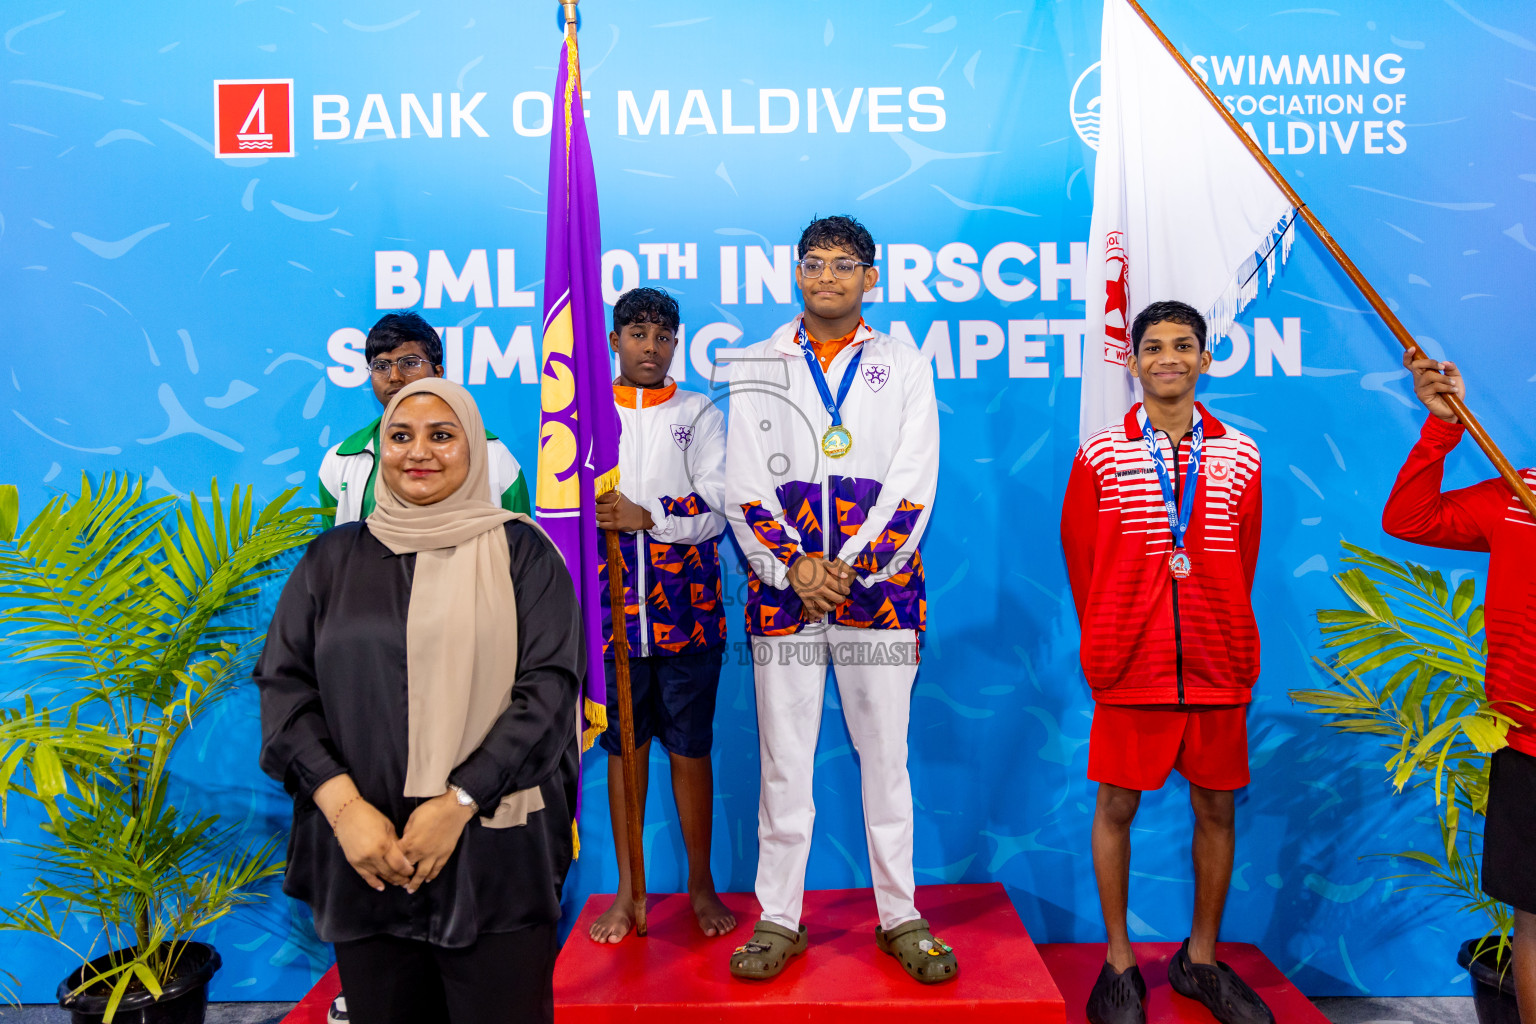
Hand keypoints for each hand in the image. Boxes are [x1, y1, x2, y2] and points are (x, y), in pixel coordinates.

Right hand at [314, 774, 413, 890]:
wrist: (346, 815)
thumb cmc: (370, 817)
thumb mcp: (388, 827)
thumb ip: (396, 843)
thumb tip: (405, 857)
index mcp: (384, 844)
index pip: (399, 864)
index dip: (407, 870)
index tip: (413, 872)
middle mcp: (372, 855)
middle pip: (390, 872)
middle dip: (401, 878)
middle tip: (408, 881)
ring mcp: (362, 860)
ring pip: (379, 876)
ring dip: (390, 881)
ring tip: (399, 883)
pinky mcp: (353, 862)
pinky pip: (365, 876)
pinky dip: (374, 883)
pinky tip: (382, 887)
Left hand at [399, 792, 477, 892]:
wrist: (453, 809)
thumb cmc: (431, 810)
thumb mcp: (412, 818)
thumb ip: (406, 833)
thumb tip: (404, 841)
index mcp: (410, 843)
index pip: (397, 858)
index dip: (391, 864)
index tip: (388, 868)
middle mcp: (420, 853)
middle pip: (408, 869)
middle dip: (401, 877)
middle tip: (397, 883)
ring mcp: (433, 855)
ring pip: (423, 874)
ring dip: (416, 883)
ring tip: (411, 889)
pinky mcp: (445, 855)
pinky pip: (437, 869)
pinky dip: (432, 876)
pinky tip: (427, 880)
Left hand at [596, 490, 653, 531]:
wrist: (640, 517)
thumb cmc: (629, 507)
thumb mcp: (621, 497)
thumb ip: (610, 494)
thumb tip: (598, 496)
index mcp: (615, 498)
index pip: (600, 499)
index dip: (598, 501)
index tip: (599, 502)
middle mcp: (614, 506)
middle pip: (597, 508)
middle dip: (598, 509)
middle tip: (602, 510)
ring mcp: (615, 516)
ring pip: (598, 517)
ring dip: (600, 517)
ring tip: (605, 516)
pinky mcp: (615, 525)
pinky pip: (602, 525)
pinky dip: (603, 524)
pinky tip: (607, 522)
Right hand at [788, 555, 851, 617]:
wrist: (794, 565)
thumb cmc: (809, 563)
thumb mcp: (823, 562)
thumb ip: (835, 570)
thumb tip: (845, 576)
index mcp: (827, 580)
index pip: (841, 589)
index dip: (846, 591)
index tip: (847, 591)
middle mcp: (821, 589)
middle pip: (836, 599)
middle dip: (841, 599)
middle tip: (841, 598)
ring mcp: (813, 595)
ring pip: (826, 607)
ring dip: (832, 608)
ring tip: (833, 606)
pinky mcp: (805, 598)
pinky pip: (812, 609)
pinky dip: (817, 614)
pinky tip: (821, 615)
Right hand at [1403, 348, 1464, 423]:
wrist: (1454, 410)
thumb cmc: (1453, 393)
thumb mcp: (1455, 377)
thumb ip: (1451, 367)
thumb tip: (1444, 362)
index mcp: (1424, 374)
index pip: (1411, 364)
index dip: (1408, 356)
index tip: (1412, 348)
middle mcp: (1418, 380)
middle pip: (1416, 365)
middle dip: (1430, 363)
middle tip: (1442, 367)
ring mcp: (1419, 388)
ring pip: (1428, 376)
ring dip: (1443, 378)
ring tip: (1453, 384)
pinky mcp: (1422, 396)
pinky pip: (1434, 386)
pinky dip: (1446, 387)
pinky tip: (1453, 390)